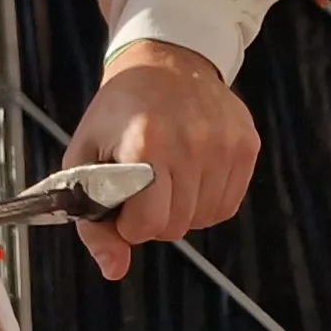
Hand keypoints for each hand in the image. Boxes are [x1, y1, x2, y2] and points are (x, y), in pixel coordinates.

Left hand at [61, 41, 258, 280]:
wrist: (166, 60)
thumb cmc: (119, 111)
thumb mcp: (84, 157)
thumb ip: (92, 221)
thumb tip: (115, 270)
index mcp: (146, 145)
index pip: (148, 225)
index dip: (131, 224)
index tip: (124, 204)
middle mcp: (192, 144)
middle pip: (177, 226)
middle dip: (155, 218)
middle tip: (144, 189)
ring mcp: (224, 144)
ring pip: (205, 219)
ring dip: (183, 209)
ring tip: (169, 177)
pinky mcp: (246, 144)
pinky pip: (228, 204)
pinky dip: (208, 200)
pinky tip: (192, 173)